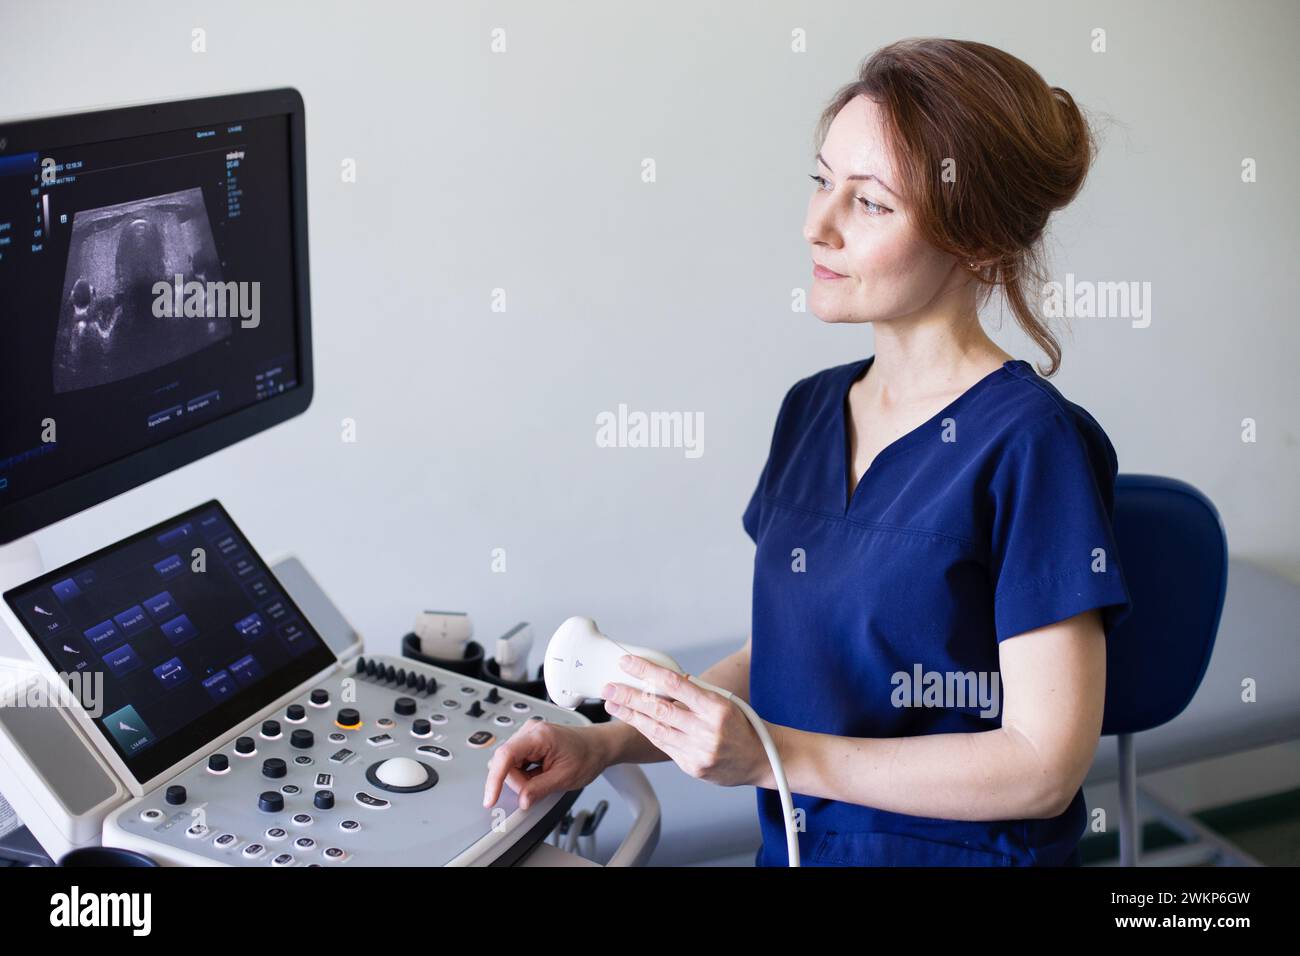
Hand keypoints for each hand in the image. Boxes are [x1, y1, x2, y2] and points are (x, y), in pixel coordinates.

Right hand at [482, 719, 608, 809]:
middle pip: (506, 763)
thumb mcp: (565, 777)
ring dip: (522, 778)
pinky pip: (516, 762)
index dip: (494, 779)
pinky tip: (541, 773)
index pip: (506, 755)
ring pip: (509, 764)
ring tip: (545, 777)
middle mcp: (530, 731)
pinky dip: (525, 774)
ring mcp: (528, 735)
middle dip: (518, 782)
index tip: (491, 799)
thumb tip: (521, 800)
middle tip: (540, 787)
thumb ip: (539, 789)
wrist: (598, 745)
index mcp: (539, 736)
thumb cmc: (587, 755)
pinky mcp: (528, 742)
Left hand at [604, 654, 767, 787]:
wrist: (760, 759)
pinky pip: (664, 746)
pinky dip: (648, 731)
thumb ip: (696, 693)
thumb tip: (664, 679)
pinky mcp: (692, 767)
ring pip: (657, 729)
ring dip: (631, 715)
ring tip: (612, 703)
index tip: (628, 664)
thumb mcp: (725, 701)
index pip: (675, 684)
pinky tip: (634, 721)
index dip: (648, 672)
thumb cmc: (742, 725)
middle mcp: (707, 730)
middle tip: (609, 687)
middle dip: (630, 696)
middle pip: (660, 708)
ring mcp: (699, 751)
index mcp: (717, 707)